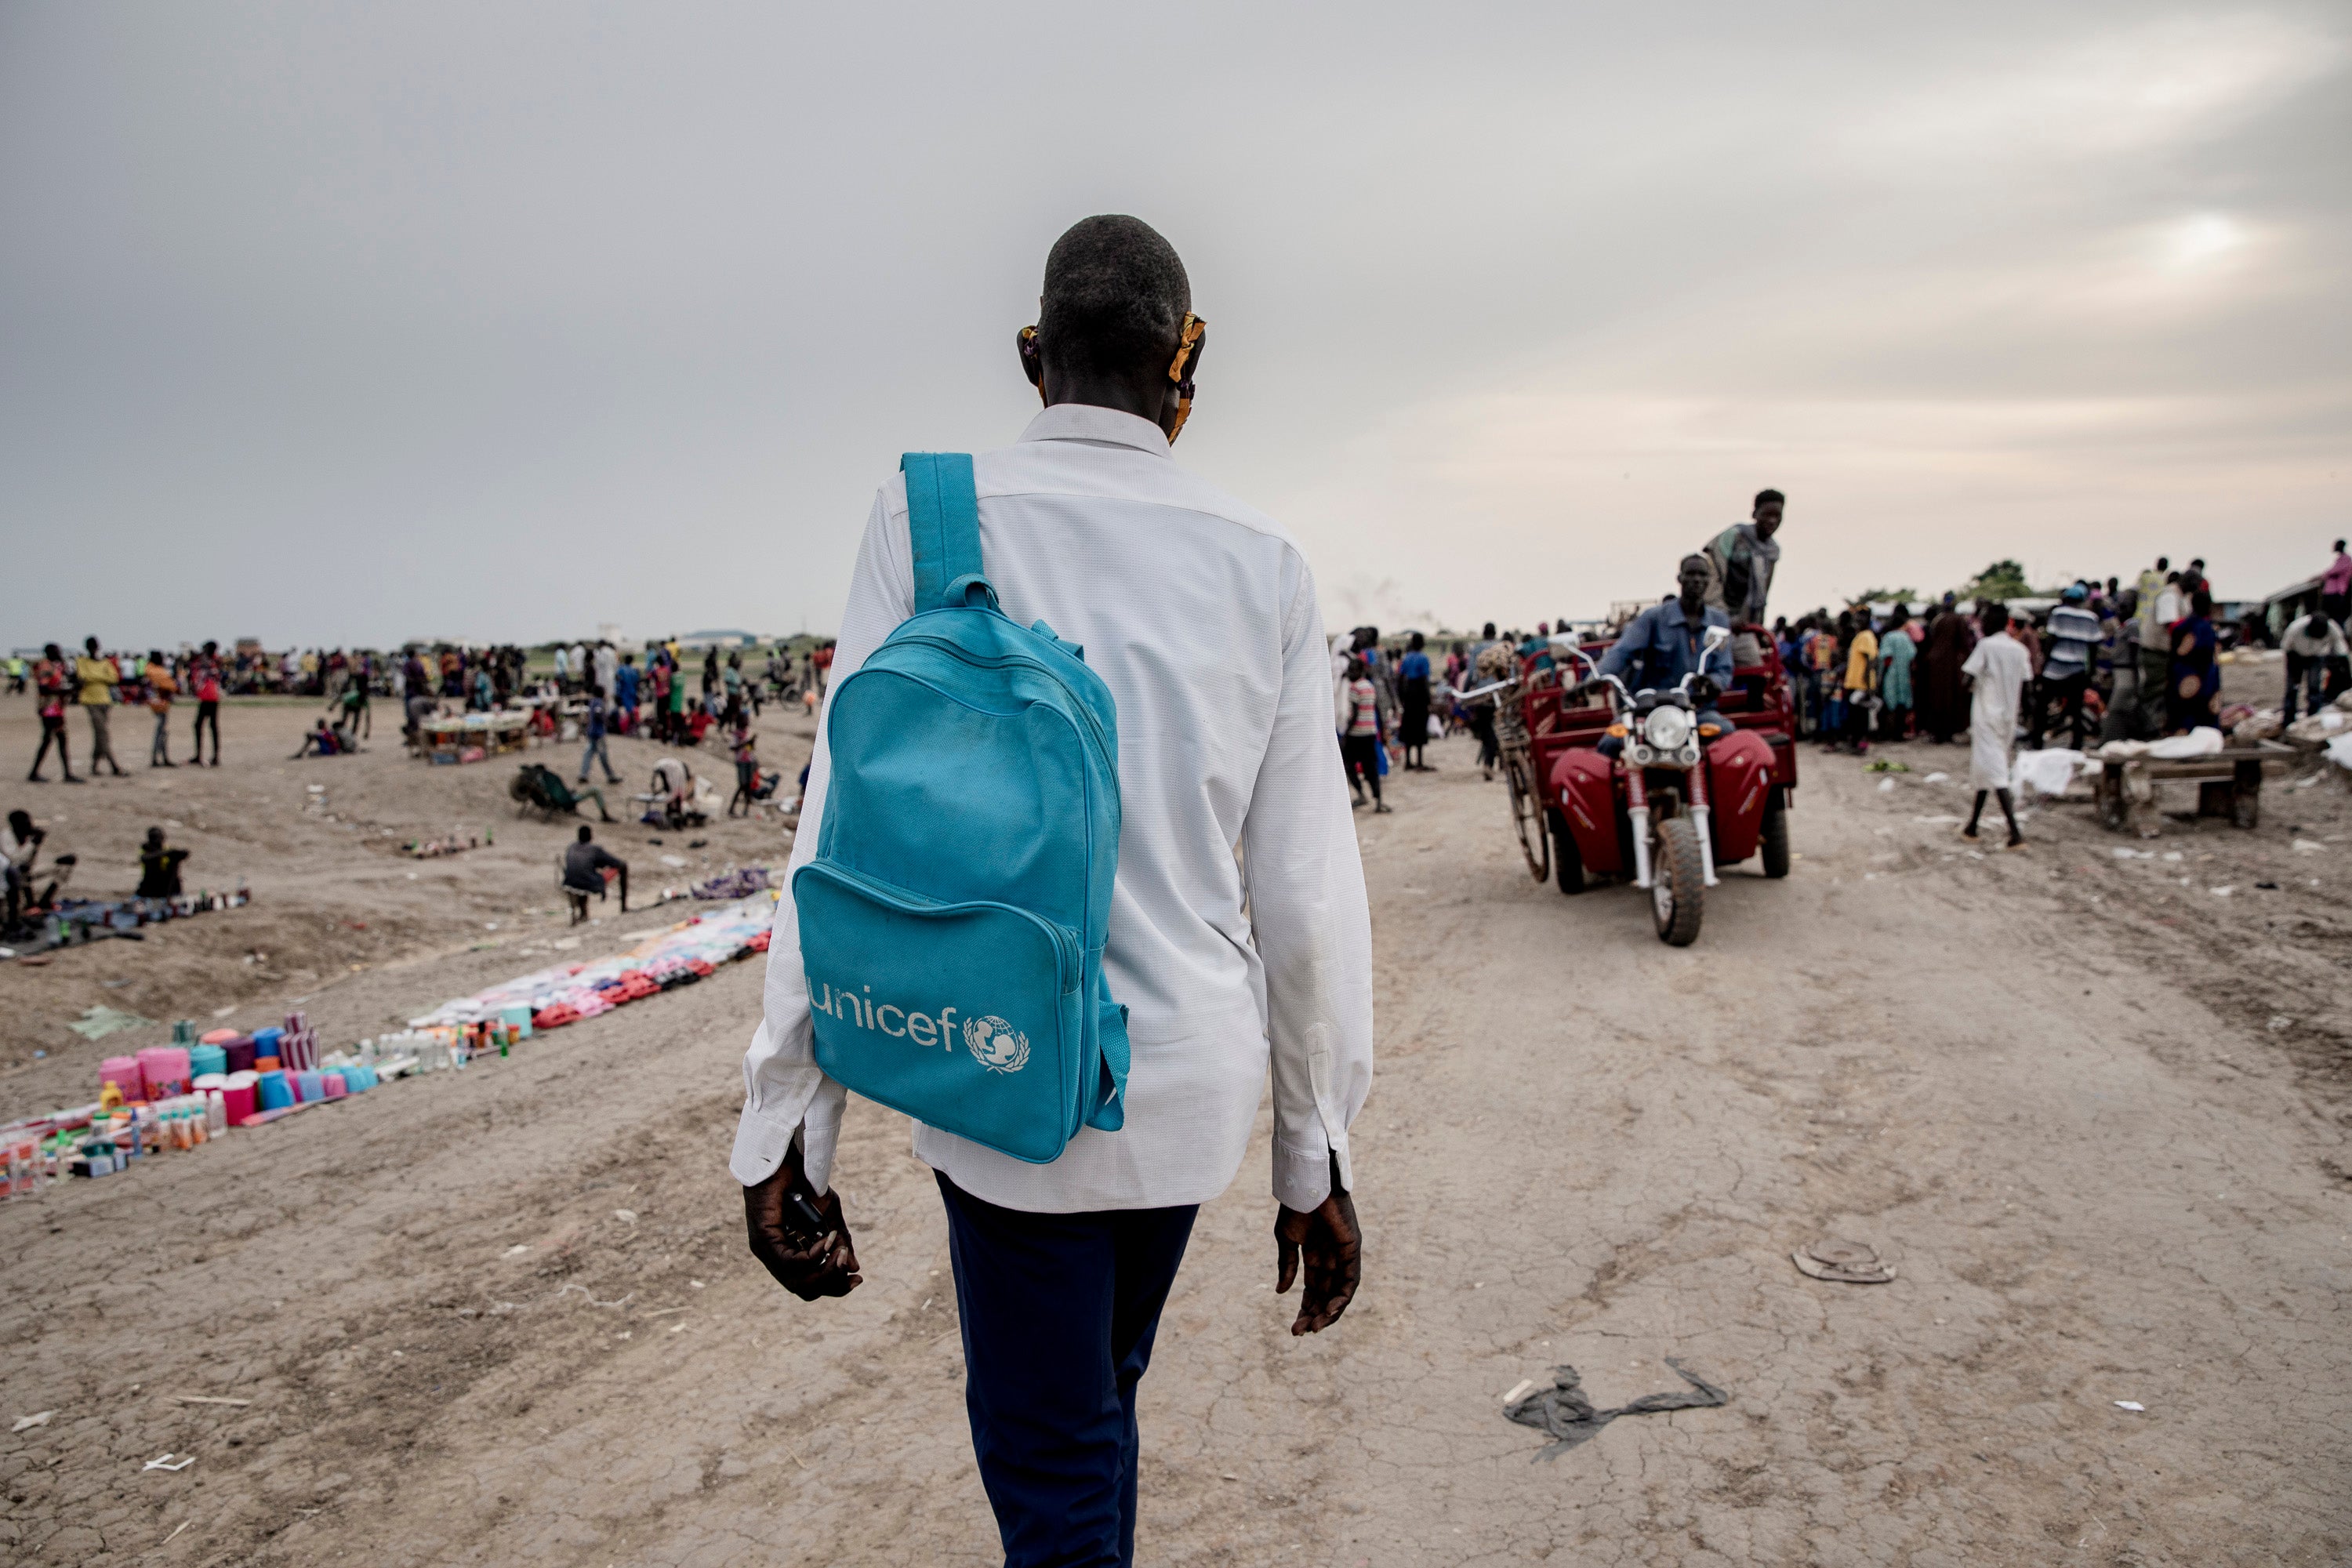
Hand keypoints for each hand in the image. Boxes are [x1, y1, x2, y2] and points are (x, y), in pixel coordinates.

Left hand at [743, 1140, 861, 1300]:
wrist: (782, 1158)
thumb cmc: (801, 1183)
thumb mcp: (828, 1215)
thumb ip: (838, 1241)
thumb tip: (854, 1267)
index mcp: (789, 1254)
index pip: (810, 1284)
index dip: (835, 1286)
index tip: (858, 1277)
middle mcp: (775, 1258)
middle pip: (805, 1290)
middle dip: (833, 1284)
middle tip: (852, 1269)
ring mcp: (766, 1252)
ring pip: (798, 1282)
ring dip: (826, 1271)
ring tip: (841, 1253)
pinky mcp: (763, 1242)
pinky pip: (791, 1263)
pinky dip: (814, 1256)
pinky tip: (827, 1241)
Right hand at [1274, 1166, 1360, 1335]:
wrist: (1306, 1182)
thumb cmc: (1296, 1205)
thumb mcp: (1287, 1240)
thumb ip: (1288, 1265)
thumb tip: (1282, 1292)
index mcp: (1316, 1255)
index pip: (1314, 1289)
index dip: (1305, 1308)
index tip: (1294, 1327)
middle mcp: (1332, 1257)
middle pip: (1326, 1294)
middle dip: (1315, 1315)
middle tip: (1301, 1332)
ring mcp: (1344, 1254)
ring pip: (1340, 1291)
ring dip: (1329, 1312)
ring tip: (1315, 1327)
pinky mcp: (1352, 1248)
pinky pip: (1351, 1279)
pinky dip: (1342, 1296)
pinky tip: (1330, 1310)